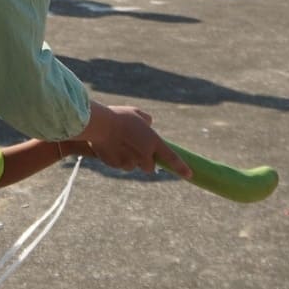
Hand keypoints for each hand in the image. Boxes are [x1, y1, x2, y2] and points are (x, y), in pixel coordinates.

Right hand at [73, 104, 190, 176]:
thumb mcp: (136, 113)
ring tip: (119, 144)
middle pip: (149, 167)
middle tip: (136, 150)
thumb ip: (146, 121)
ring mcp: (130, 161)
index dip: (181, 168)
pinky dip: (117, 159)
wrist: (99, 124)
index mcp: (153, 142)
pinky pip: (120, 165)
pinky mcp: (117, 165)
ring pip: (132, 166)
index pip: (171, 158)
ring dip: (129, 160)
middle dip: (145, 162)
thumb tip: (149, 125)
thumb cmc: (119, 116)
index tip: (189, 175)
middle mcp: (144, 155)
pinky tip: (110, 147)